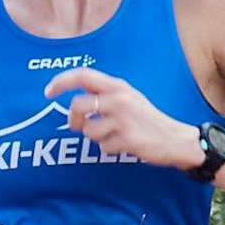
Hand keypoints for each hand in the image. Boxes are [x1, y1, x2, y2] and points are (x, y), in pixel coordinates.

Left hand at [44, 67, 200, 168]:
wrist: (176, 140)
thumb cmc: (148, 119)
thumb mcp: (129, 98)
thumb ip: (105, 95)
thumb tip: (75, 99)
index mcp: (119, 86)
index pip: (82, 75)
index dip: (61, 82)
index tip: (48, 91)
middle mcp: (119, 99)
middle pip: (77, 106)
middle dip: (72, 119)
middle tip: (75, 125)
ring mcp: (123, 119)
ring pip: (88, 131)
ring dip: (97, 137)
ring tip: (114, 136)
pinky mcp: (127, 138)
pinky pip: (103, 147)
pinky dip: (110, 149)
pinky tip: (125, 145)